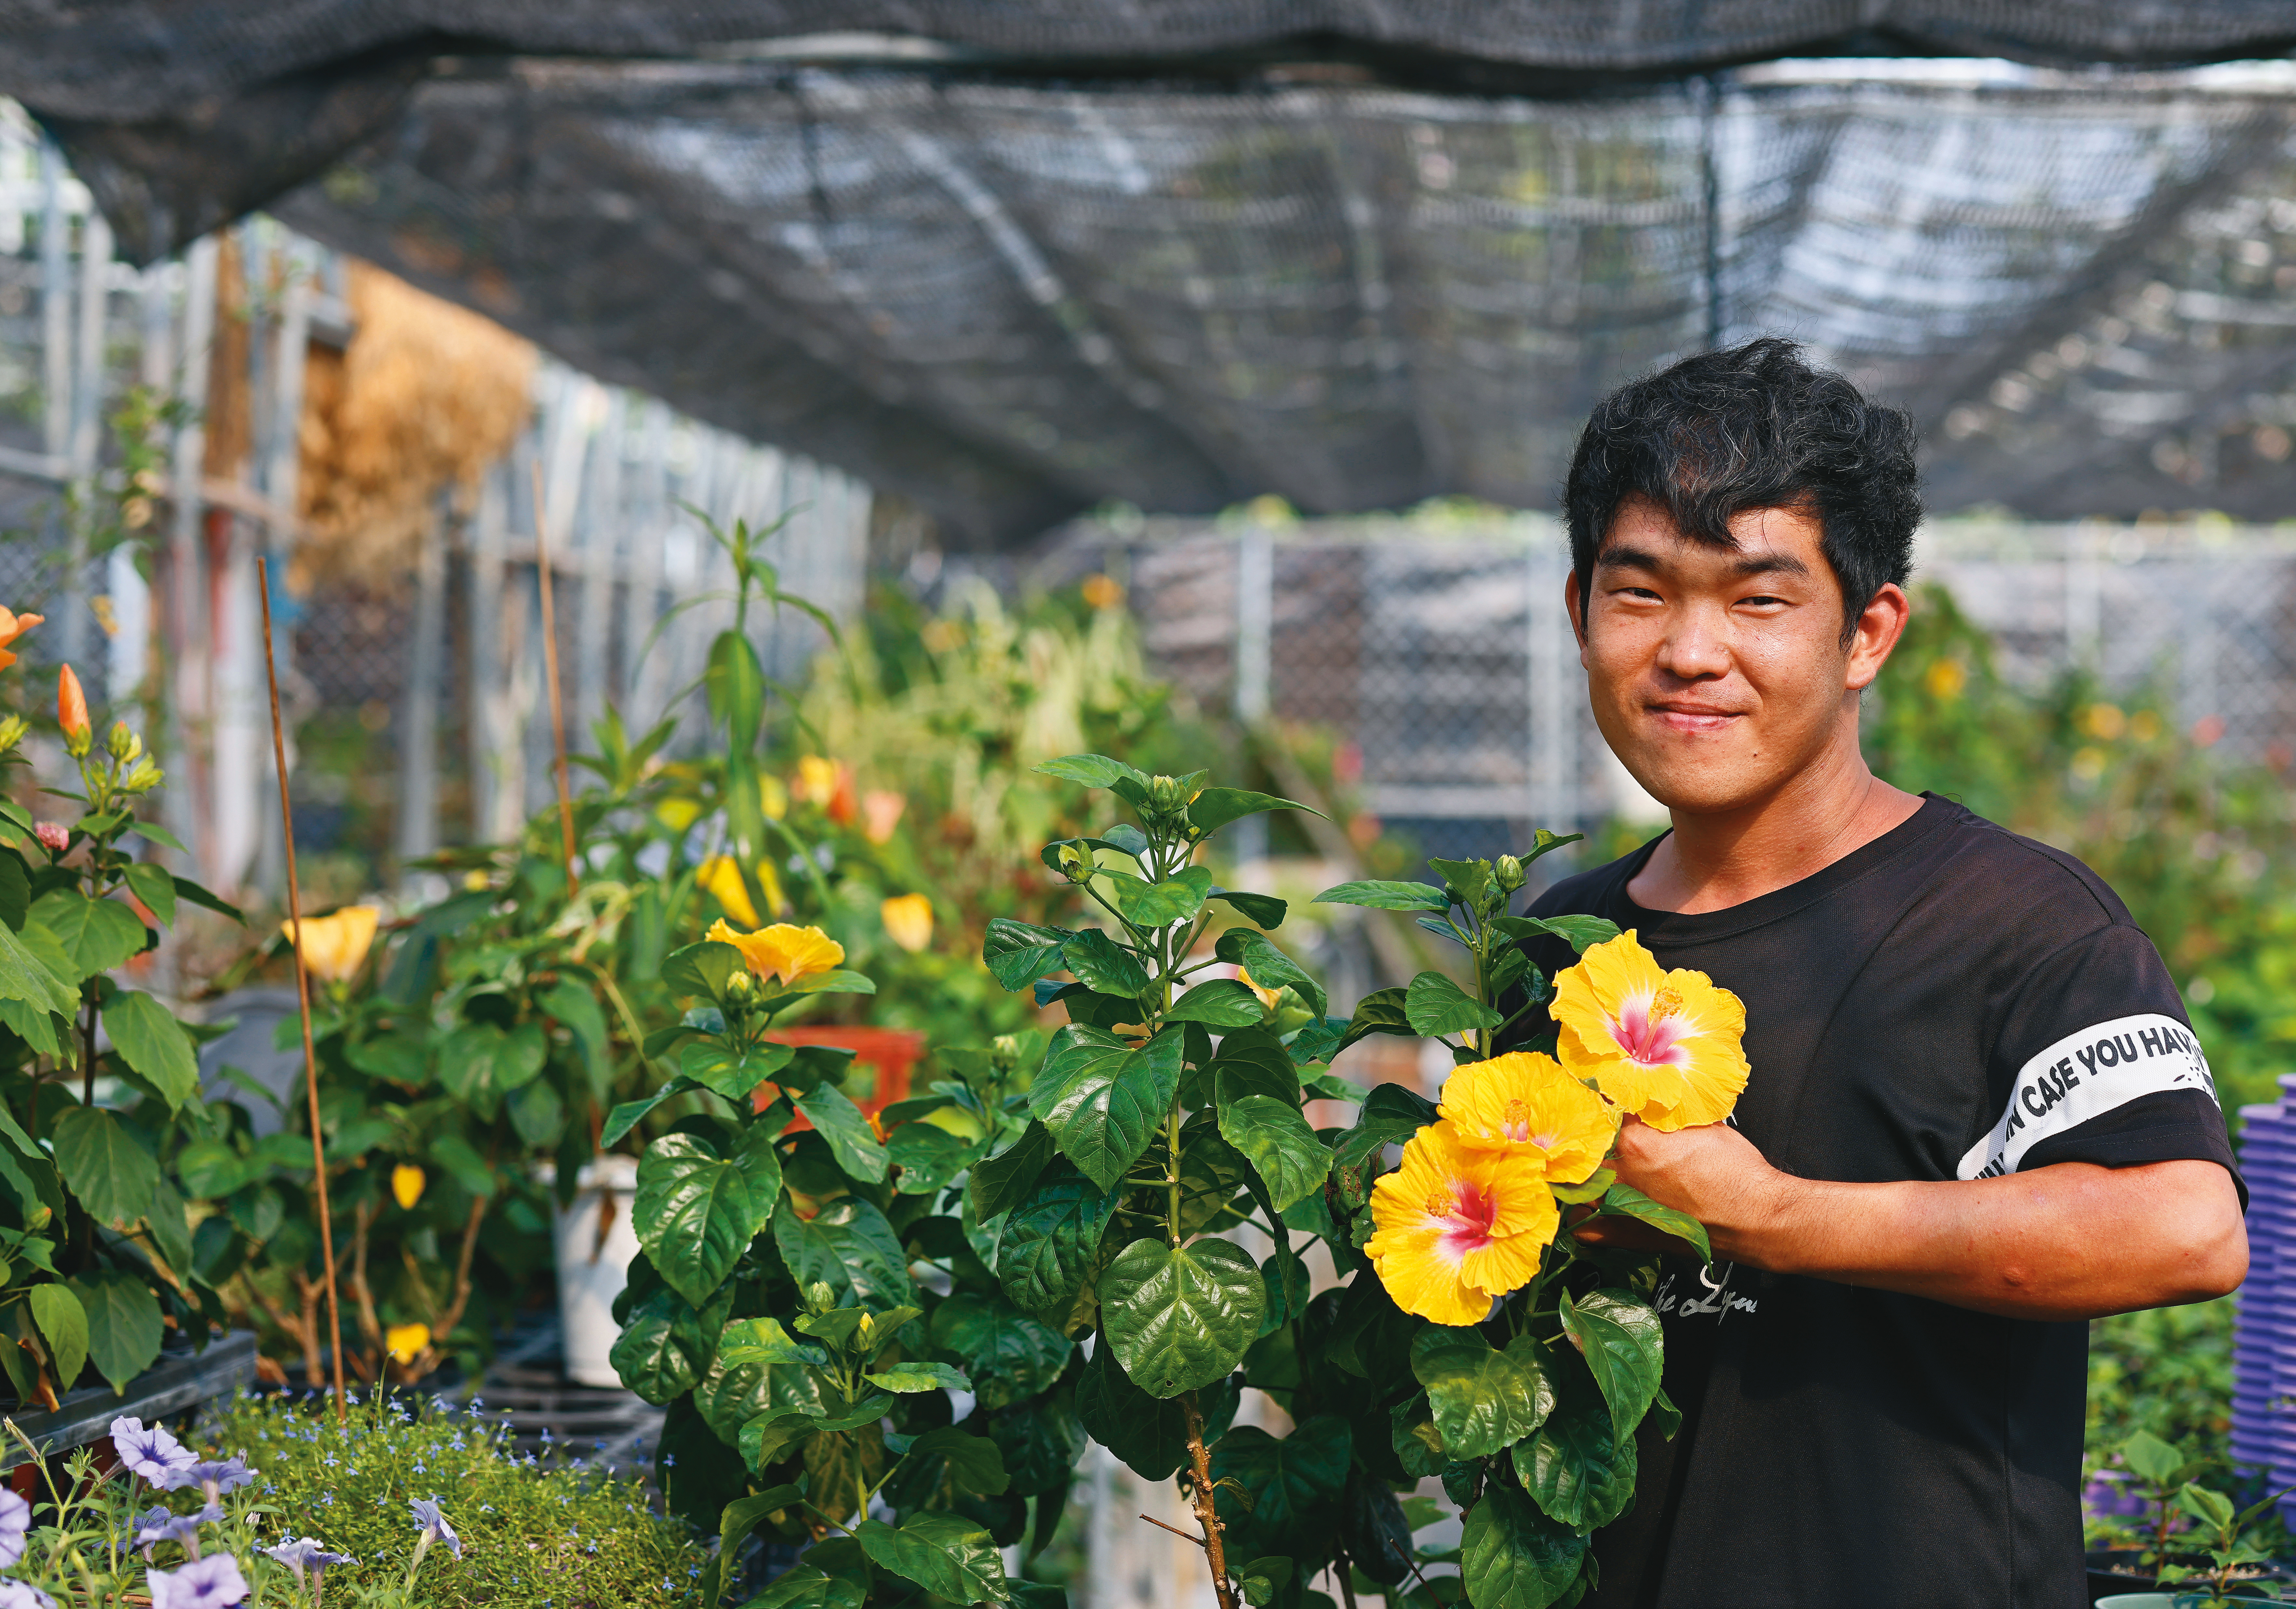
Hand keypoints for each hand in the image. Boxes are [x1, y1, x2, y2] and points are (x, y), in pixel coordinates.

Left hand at [1572, 1117, 1793, 1264]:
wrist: (1757, 1218)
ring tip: (1593, 1171)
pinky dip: (1584, 1218)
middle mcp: (1623, 1174)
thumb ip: (1669, 1115)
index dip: (1611, 1104)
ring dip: (1585, 1178)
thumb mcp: (1704, 1125)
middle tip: (1602, 1136)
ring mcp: (1622, 1207)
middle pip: (1588, 1150)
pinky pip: (1586, 1229)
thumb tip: (1654, 1104)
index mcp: (1637, 1141)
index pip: (1608, 1111)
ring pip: (1581, 1188)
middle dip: (1594, 1140)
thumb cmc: (1737, 1173)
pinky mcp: (1628, 1235)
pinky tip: (1591, 1207)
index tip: (1612, 1101)